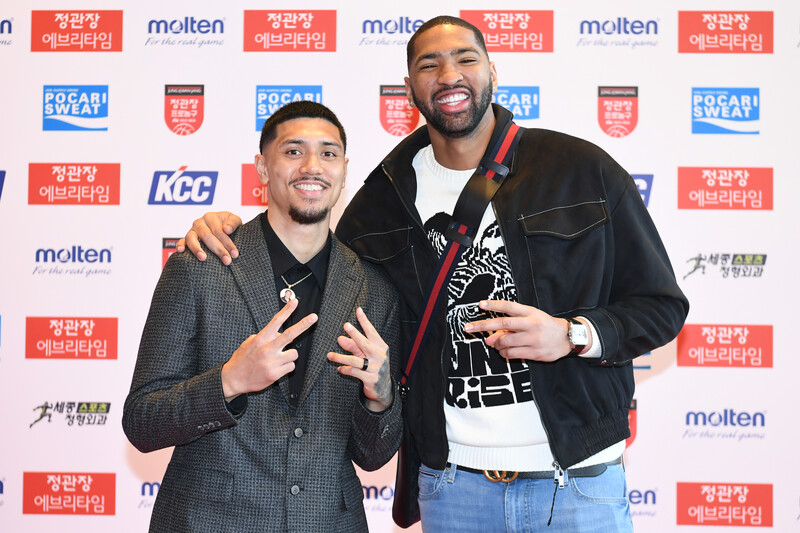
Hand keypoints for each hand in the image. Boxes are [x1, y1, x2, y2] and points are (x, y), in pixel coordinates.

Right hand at [176, 211, 242, 264]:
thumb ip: (233, 223)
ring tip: (203, 258)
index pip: (219, 231)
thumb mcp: (235, 220)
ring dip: (197, 248)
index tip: (235, 254)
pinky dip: (180, 245)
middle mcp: (200, 223)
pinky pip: (181, 241)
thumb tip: (226, 230)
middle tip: (227, 261)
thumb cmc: (230, 225)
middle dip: (218, 250)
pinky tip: (181, 251)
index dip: (227, 243)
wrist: (224, 228)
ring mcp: (192, 231)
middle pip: (207, 236)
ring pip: (191, 238)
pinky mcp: (186, 238)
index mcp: (211, 217)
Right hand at [221, 299, 317, 400]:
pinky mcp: (275, 374)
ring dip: (289, 355)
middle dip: (304, 324)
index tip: (295, 302)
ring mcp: (272, 362)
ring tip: (278, 359)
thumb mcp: (250, 342)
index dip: (287, 310)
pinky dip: (286, 367)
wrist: (233, 379)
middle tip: (314, 317)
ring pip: (294, 354)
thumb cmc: (242, 359)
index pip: (276, 321)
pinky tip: (276, 368)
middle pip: (290, 334)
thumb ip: (266, 336)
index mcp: (261, 339)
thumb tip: (282, 334)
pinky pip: (291, 366)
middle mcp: (267, 349)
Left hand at [327, 308, 392, 411]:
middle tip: (346, 325)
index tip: (358, 310)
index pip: (372, 332)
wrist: (383, 388)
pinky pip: (354, 372)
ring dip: (341, 357)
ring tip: (329, 355)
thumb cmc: (374, 367)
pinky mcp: (370, 379)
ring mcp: (376, 368)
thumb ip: (354, 346)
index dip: (364, 321)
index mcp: (381, 347)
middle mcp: (380, 356)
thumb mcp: (366, 355)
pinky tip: (339, 368)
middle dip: (355, 334)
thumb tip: (340, 339)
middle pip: (365, 343)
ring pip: (355, 360)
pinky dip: (345, 369)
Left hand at [463, 300, 588, 361]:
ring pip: (505, 342)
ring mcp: (533, 339)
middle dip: (483, 326)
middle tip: (469, 328)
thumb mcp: (531, 318)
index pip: (509, 307)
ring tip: (495, 343)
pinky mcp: (534, 352)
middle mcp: (531, 325)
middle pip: (503, 324)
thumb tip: (491, 337)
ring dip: (495, 344)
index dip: (494, 305)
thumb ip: (511, 325)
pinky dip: (503, 353)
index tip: (480, 305)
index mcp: (530, 313)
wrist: (566, 338)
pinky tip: (503, 351)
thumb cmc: (545, 325)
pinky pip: (512, 354)